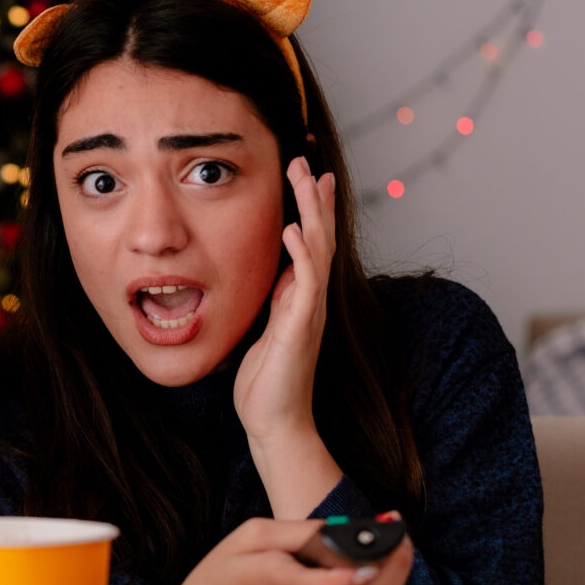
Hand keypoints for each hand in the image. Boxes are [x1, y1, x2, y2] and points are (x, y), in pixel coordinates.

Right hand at [131, 516, 411, 584]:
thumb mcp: (242, 542)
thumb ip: (293, 534)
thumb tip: (341, 528)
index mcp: (272, 581)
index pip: (323, 584)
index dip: (356, 567)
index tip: (379, 541)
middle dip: (395, 567)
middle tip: (401, 535)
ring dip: (394, 576)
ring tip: (397, 543)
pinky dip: (378, 584)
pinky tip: (377, 560)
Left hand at [234, 156, 335, 453]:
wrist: (274, 422)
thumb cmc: (266, 382)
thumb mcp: (264, 330)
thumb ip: (272, 302)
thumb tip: (273, 276)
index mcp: (300, 298)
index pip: (311, 243)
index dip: (312, 209)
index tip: (309, 175)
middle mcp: (311, 300)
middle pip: (320, 237)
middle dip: (313, 199)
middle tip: (305, 162)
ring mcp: (310, 312)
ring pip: (319, 251)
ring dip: (313, 212)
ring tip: (306, 178)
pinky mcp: (300, 328)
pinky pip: (307, 284)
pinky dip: (301, 254)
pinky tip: (294, 229)